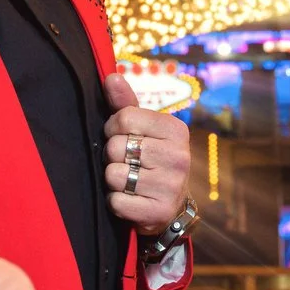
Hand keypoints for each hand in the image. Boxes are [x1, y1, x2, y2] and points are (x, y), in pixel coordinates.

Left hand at [101, 72, 190, 235]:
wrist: (171, 208)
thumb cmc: (151, 160)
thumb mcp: (144, 130)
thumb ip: (126, 104)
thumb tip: (110, 77)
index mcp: (176, 130)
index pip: (123, 118)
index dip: (112, 129)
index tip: (122, 138)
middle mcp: (179, 157)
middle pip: (116, 147)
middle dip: (113, 157)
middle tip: (128, 163)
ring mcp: (171, 186)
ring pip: (113, 175)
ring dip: (113, 181)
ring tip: (130, 182)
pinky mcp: (158, 212)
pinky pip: (116, 201)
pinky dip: (116, 202)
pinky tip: (131, 200)